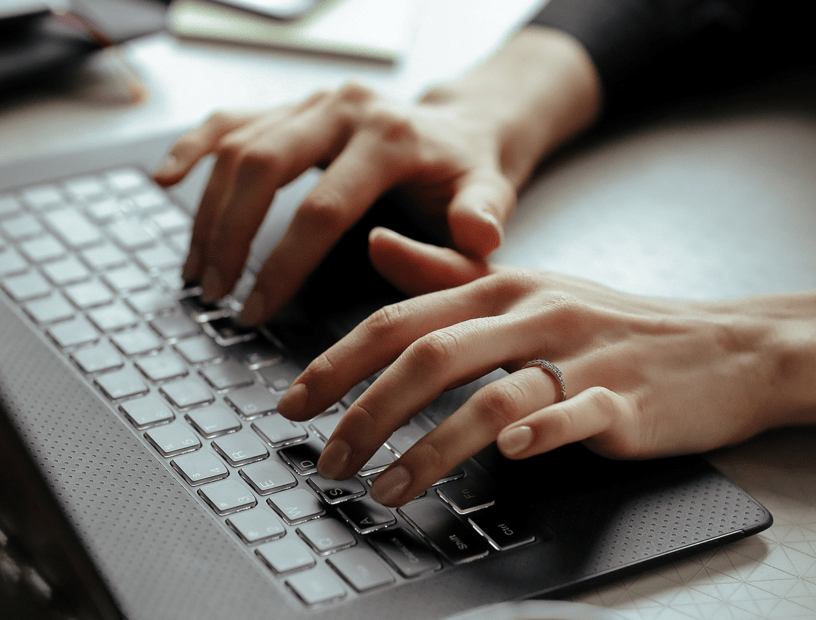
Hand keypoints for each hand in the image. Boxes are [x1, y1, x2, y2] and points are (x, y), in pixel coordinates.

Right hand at [154, 27, 601, 324]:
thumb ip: (477, 224)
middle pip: (262, 167)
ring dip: (208, 212)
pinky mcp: (292, 106)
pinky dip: (193, 147)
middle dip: (229, 238)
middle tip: (213, 293)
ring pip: (238, 147)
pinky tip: (166, 178)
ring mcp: (313, 102)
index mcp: (391, 136)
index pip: (321, 208)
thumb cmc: (470, 174)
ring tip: (197, 270)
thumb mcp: (491, 199)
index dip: (281, 266)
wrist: (462, 126)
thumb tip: (437, 241)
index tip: (256, 312)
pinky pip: (231, 120)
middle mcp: (345, 107)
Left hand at [277, 227, 815, 505]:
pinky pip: (573, 413)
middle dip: (366, 411)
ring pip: (490, 395)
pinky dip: (537, 432)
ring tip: (386, 488)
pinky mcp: (625, 397)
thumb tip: (376, 243)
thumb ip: (444, 273)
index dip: (337, 362)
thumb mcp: (523, 287)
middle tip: (329, 460)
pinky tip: (505, 455)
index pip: (398, 321)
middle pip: (429, 357)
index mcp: (497, 288)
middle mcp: (530, 313)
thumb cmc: (607, 319)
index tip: (292, 404)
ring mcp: (579, 354)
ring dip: (429, 446)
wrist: (719, 344)